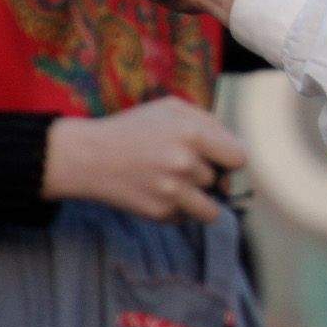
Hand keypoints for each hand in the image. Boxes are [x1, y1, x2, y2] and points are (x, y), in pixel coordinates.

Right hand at [42, 96, 245, 223]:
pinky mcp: (159, 213)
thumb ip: (208, 122)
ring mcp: (172, 192)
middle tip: (177, 165)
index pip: (238, 158)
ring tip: (177, 186)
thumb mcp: (171, 108)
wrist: (88, 157)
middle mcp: (185, 164)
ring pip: (209, 208)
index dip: (230, 159)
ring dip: (198, 199)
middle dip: (204, 174)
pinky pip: (185, 218)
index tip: (221, 160)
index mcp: (192, 134)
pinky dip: (176, 210)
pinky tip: (156, 193)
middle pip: (219, 180)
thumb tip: (234, 148)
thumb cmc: (133, 128)